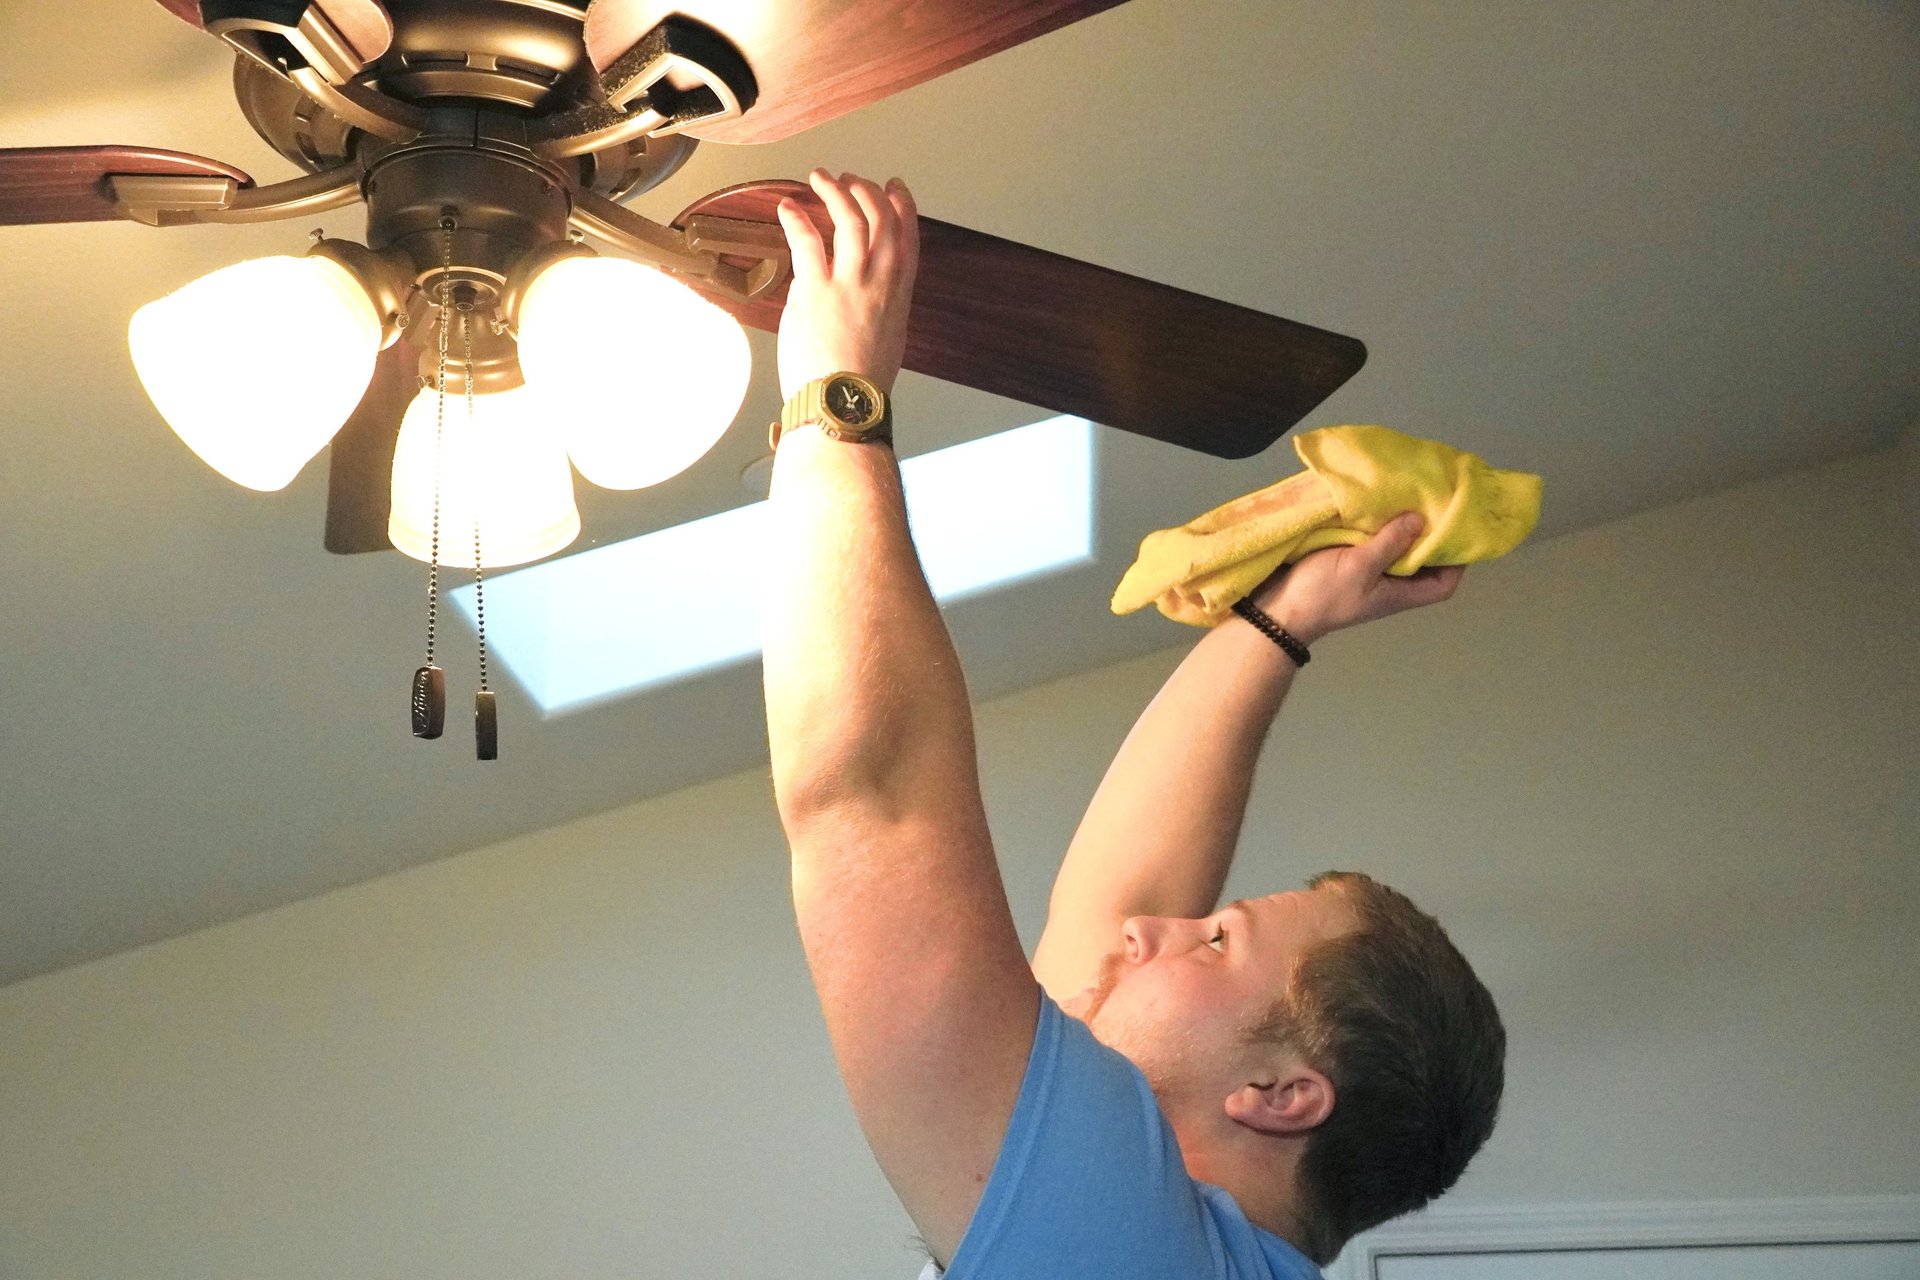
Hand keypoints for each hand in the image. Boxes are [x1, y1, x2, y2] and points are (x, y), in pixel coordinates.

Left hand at [775, 170, 919, 400]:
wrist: (843, 404)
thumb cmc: (860, 385)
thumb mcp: (885, 341)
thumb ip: (874, 309)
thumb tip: (851, 293)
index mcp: (898, 296)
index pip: (908, 237)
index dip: (902, 206)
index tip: (894, 189)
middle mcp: (879, 283)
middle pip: (881, 219)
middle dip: (867, 191)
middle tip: (852, 180)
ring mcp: (849, 284)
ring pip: (850, 219)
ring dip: (835, 192)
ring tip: (822, 178)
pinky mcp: (816, 290)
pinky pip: (807, 240)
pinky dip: (797, 217)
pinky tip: (789, 207)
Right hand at [1251, 511, 1463, 645]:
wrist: (1277, 610)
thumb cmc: (1322, 594)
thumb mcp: (1359, 566)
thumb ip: (1390, 543)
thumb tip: (1420, 520)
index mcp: (1398, 594)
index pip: (1443, 585)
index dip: (1457, 563)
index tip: (1460, 533)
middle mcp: (1389, 585)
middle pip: (1422, 564)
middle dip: (1430, 537)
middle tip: (1436, 504)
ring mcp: (1368, 574)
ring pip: (1397, 550)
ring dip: (1403, 528)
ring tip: (1411, 498)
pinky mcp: (1347, 563)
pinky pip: (1372, 543)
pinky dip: (1378, 526)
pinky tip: (1378, 505)